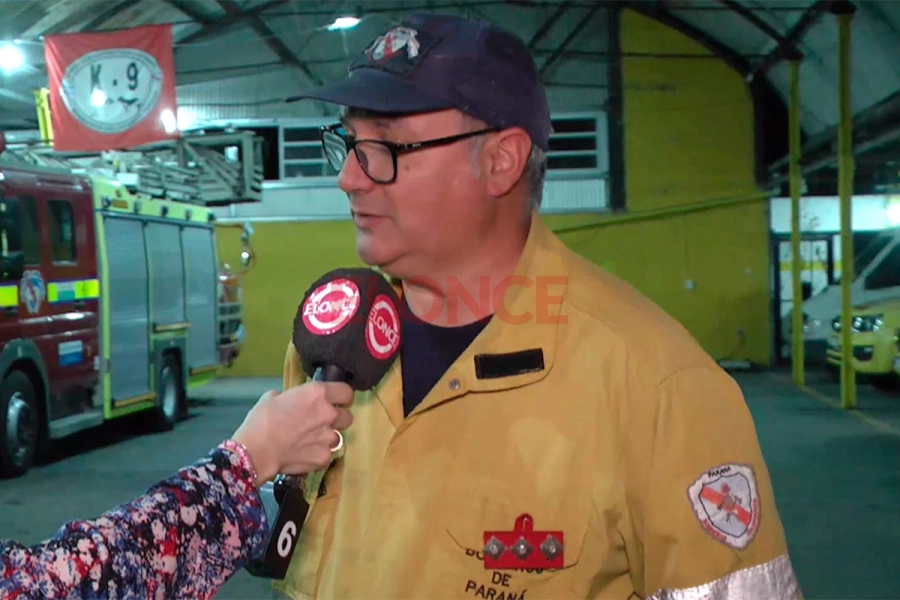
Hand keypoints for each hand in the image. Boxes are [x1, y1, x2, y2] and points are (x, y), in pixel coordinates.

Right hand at [231, 382, 353, 485]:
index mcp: (318, 394)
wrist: (257, 451)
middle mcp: (329, 414)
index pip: (346, 392)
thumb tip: (288, 400)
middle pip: (347, 416)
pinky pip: (327, 455)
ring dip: (327, 438)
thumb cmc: (262, 420)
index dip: (342, 397)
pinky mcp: (324, 458)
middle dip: (337, 419)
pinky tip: (304, 455)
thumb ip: (288, 397)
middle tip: (321, 423)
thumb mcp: (272, 398)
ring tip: (310, 442)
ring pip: (338, 437)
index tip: (336, 401)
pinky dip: (318, 455)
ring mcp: (329, 438)